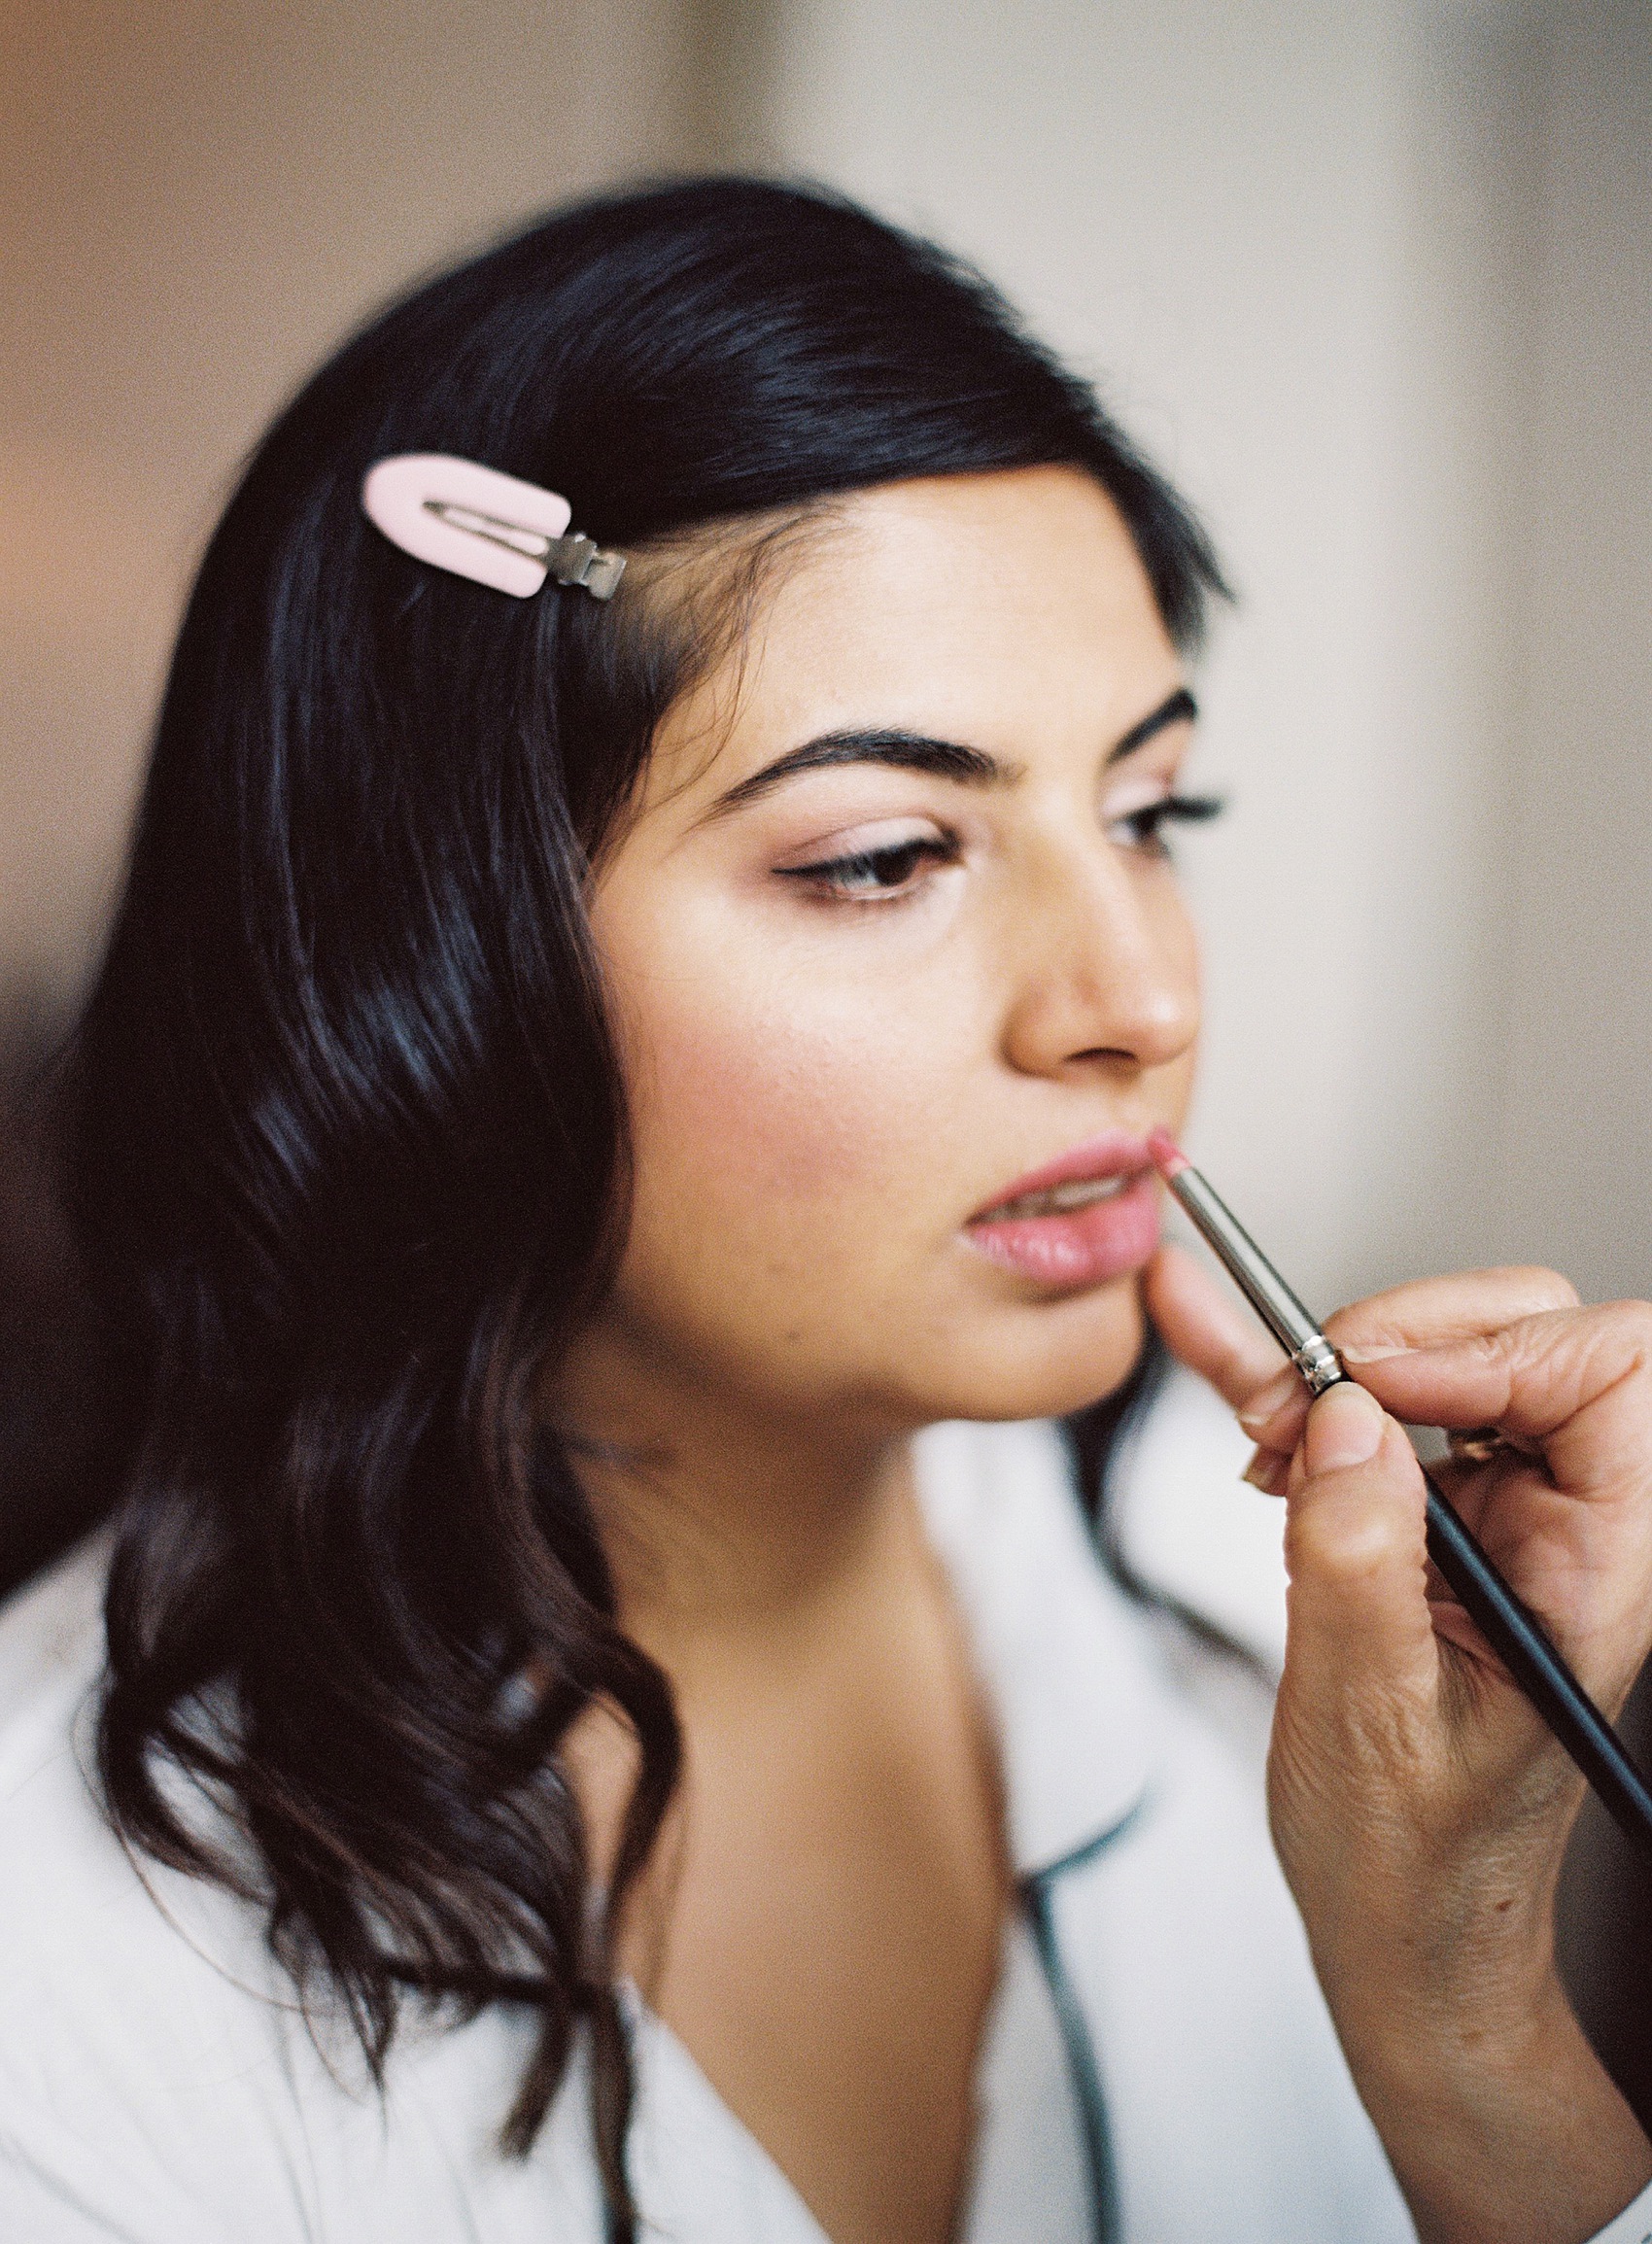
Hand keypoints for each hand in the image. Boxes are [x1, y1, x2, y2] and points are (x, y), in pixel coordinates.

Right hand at [1146, 1244, 1651, 2243]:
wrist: (1398, 1929)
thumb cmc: (1413, 1863)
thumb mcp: (1369, 1722)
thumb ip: (1359, 1562)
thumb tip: (1344, 1419)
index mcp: (1597, 1573)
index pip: (1608, 1379)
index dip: (1499, 1350)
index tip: (1370, 1385)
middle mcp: (1562, 1527)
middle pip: (1532, 1334)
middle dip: (1405, 1335)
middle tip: (1301, 1395)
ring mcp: (1495, 1515)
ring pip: (1447, 1352)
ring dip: (1337, 1364)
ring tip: (1258, 1426)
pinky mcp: (1424, 1517)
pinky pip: (1367, 1411)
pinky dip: (1293, 1383)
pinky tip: (1231, 1364)